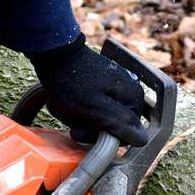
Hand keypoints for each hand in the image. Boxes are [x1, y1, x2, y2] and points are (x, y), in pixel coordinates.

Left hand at [28, 33, 147, 146]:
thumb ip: (121, 124)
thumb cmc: (72, 82)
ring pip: (94, 120)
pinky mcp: (98, 87)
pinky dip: (72, 109)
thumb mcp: (96, 108)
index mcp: (132, 97)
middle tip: (67, 115)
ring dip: (74, 118)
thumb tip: (143, 140)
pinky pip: (87, 109)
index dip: (101, 137)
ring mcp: (112, 89)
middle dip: (83, 125)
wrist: (52, 54)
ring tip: (61, 106)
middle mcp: (126, 93)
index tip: (80, 130)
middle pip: (108, 127)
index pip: (124, 133)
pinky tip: (60, 103)